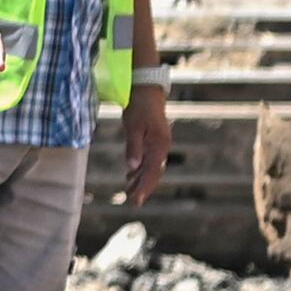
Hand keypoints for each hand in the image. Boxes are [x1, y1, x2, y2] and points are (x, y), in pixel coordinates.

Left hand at [122, 85, 172, 205]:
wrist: (147, 89)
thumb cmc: (139, 106)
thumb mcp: (133, 127)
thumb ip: (134, 148)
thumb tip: (132, 168)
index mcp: (159, 145)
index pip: (152, 172)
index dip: (144, 187)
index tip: (136, 200)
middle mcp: (162, 147)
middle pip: (154, 172)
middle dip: (143, 187)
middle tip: (132, 201)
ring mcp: (158, 144)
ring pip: (151, 167)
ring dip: (140, 180)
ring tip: (128, 193)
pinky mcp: (153, 140)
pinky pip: (148, 159)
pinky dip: (140, 169)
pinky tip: (130, 176)